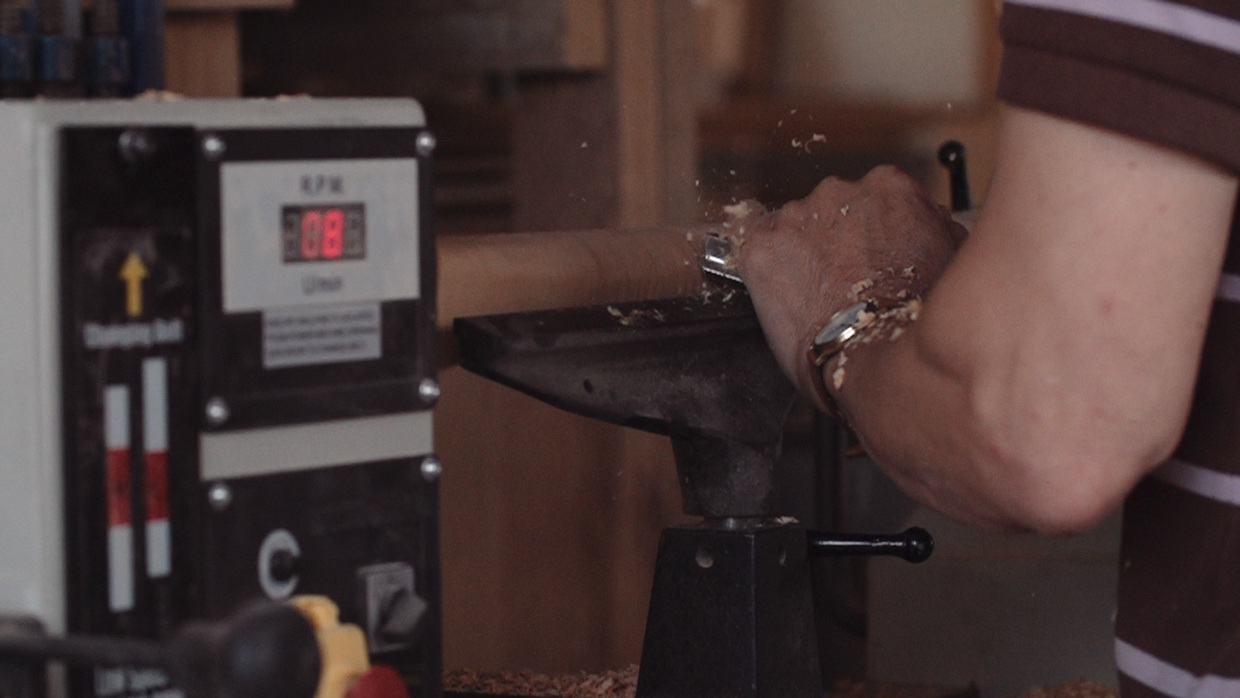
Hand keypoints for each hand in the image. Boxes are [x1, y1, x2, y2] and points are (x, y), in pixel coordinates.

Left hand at [734, 165, 965, 409]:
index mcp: (890, 187)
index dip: (871, 232)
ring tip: (815, 296)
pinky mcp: (760, 246)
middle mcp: (840, 191)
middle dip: (834, 241)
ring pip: (792, 229)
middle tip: (843, 281)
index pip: (873, 198)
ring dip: (798, 255)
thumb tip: (932, 225)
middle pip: (830, 210)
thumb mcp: (951, 257)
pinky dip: (763, 269)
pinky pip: (754, 249)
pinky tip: (779, 293)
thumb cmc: (916, 315)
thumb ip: (933, 229)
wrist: (875, 349)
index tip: (871, 257)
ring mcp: (795, 216)